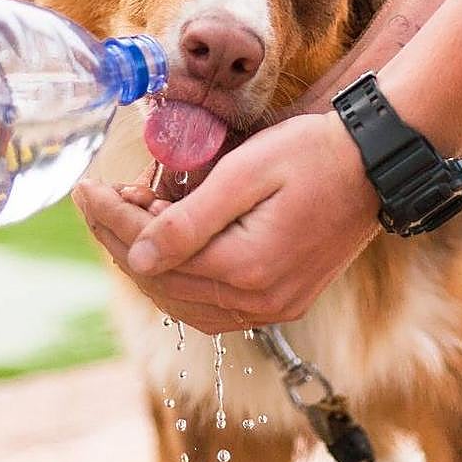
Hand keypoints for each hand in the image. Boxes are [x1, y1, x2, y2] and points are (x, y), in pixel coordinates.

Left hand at [76, 113, 380, 333]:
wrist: (375, 164)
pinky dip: (180, 279)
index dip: (112, 220)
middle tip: (99, 199)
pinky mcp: (282, 301)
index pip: (154, 253)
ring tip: (128, 217)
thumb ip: (189, 220)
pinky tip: (165, 248)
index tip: (85, 188)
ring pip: (184, 301)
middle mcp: (259, 301)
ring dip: (147, 262)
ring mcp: (274, 307)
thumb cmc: (313, 154)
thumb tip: (136, 256)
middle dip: (121, 239)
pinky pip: (213, 305)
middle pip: (164, 282)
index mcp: (247, 269)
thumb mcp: (246, 173)